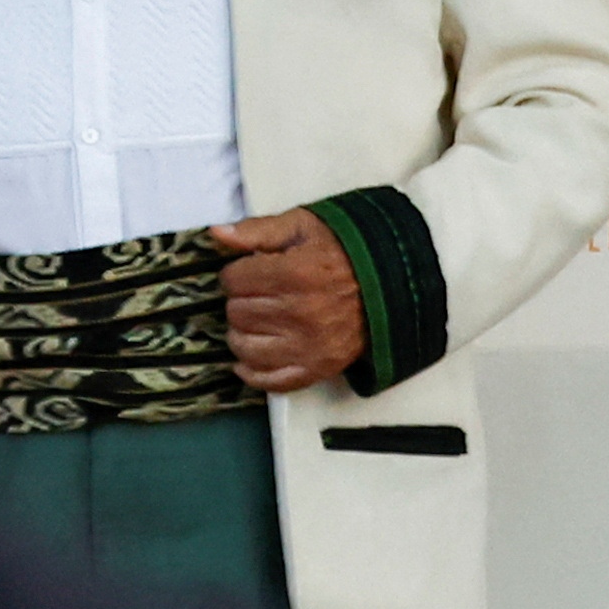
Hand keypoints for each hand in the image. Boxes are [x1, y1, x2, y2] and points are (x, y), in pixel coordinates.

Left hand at [210, 211, 368, 391]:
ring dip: (242, 333)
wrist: (389, 284)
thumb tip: (218, 234)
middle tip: (258, 295)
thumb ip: (258, 230)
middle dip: (241, 300)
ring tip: (257, 320)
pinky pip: (269, 380)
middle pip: (236, 313)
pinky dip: (252, 370)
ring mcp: (309, 345)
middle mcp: (301, 312)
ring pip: (244, 346)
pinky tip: (251, 354)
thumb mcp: (303, 227)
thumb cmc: (344, 253)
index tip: (249, 272)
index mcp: (296, 273)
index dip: (236, 273)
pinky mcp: (317, 368)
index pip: (233, 280)